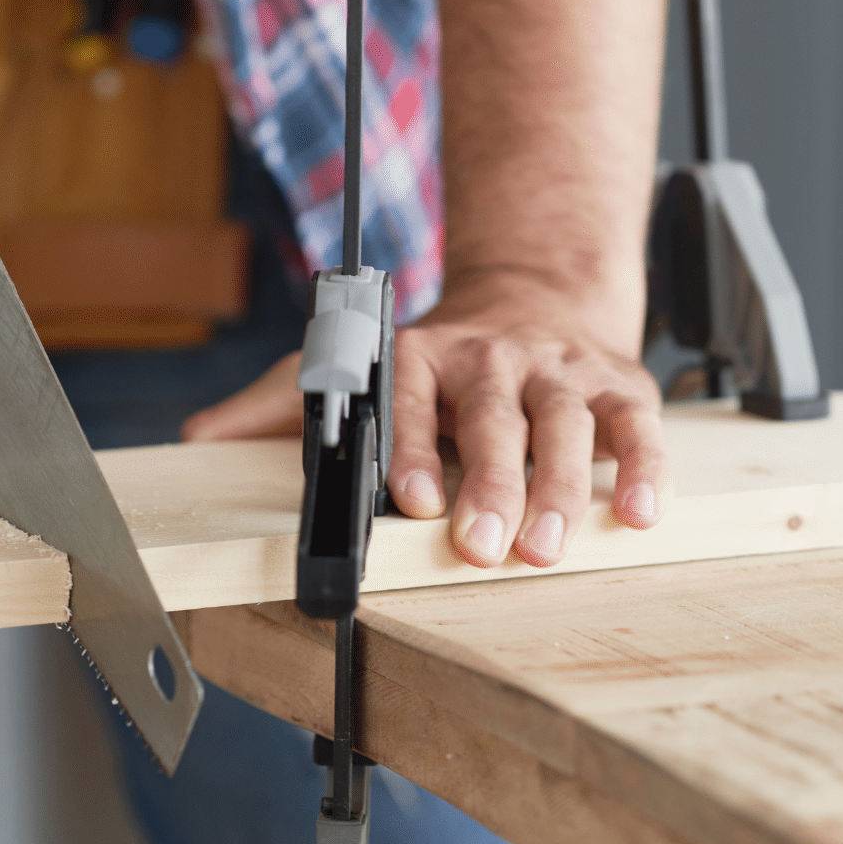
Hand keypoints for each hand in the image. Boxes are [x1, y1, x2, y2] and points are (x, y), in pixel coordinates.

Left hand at [183, 270, 667, 568]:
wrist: (539, 295)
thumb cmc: (444, 358)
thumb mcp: (359, 366)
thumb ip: (278, 402)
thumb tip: (199, 436)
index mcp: (423, 355)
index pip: (416, 399)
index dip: (416, 449)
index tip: (414, 501)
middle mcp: (493, 359)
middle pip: (494, 419)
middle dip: (492, 485)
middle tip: (485, 548)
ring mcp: (558, 372)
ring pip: (564, 426)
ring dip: (560, 488)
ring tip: (551, 546)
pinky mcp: (618, 388)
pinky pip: (636, 427)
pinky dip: (644, 469)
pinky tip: (639, 512)